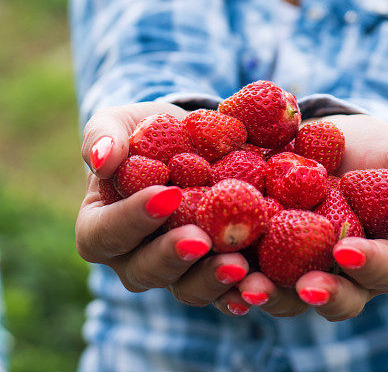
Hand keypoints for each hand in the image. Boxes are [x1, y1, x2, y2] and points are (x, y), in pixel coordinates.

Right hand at [76, 102, 250, 308]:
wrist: (187, 139)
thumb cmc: (142, 132)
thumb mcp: (118, 123)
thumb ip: (103, 136)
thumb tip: (103, 159)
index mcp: (99, 229)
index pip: (106, 233)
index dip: (132, 218)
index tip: (166, 194)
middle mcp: (133, 259)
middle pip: (147, 270)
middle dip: (174, 256)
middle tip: (201, 240)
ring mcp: (174, 271)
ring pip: (188, 288)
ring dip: (212, 280)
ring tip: (239, 266)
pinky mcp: (212, 271)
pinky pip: (225, 291)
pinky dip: (243, 290)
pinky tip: (260, 285)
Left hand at [224, 114, 387, 321]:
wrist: (328, 134)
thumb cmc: (382, 151)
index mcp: (385, 257)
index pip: (385, 273)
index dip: (368, 267)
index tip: (346, 250)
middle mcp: (341, 273)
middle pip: (333, 298)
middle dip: (315, 295)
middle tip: (301, 286)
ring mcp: (298, 266)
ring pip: (285, 294)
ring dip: (266, 293)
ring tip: (245, 283)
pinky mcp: (260, 251)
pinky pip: (247, 269)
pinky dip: (231, 270)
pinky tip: (216, 261)